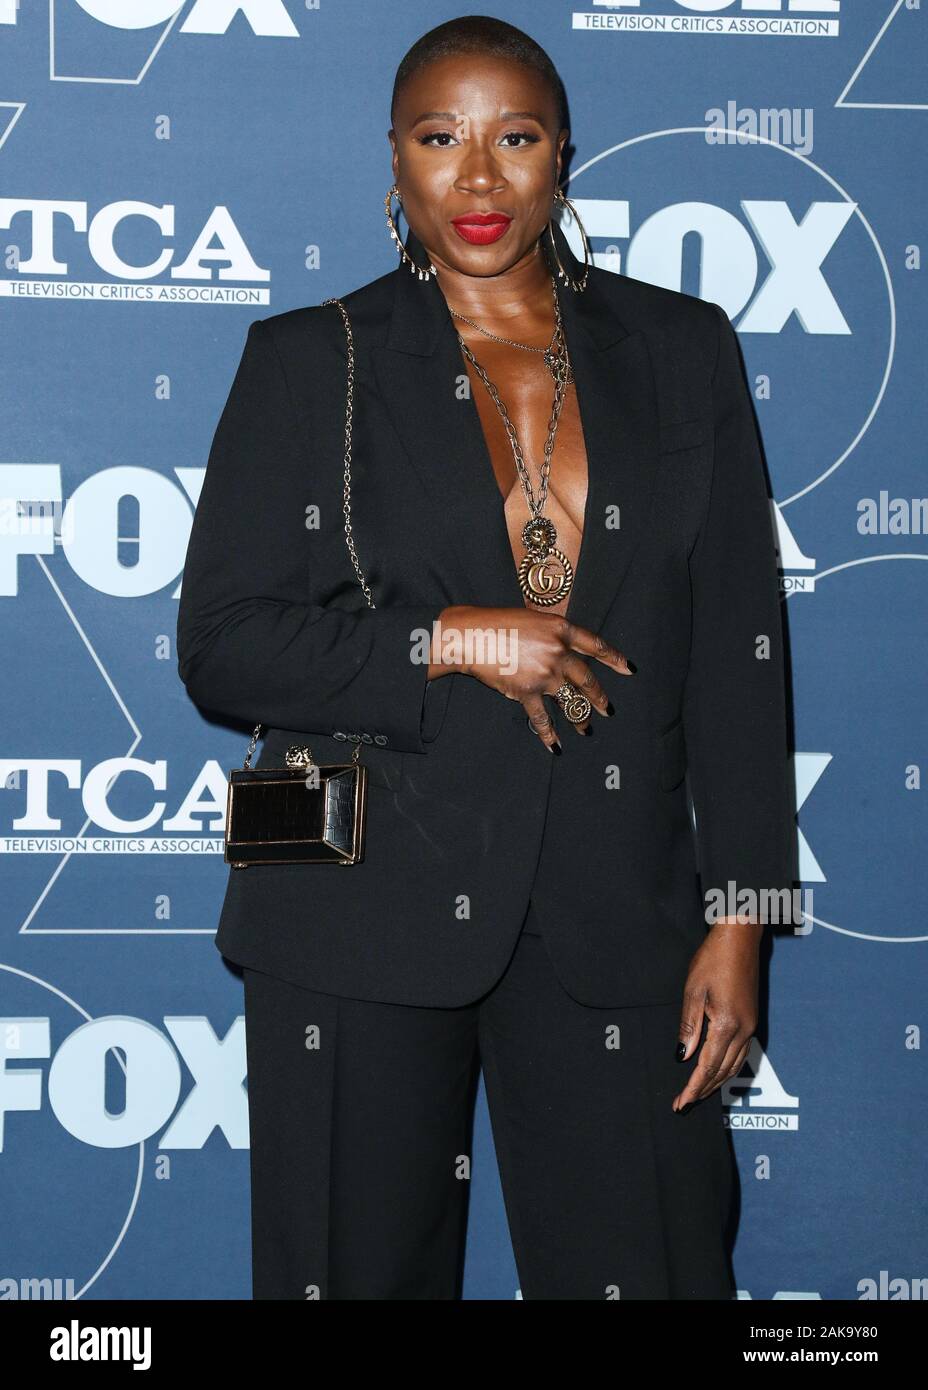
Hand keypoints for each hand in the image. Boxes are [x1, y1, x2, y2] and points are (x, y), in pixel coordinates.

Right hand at [428, 604, 635, 748]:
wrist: (471, 636)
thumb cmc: (497, 623)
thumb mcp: (532, 619)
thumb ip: (552, 635)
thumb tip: (564, 650)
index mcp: (561, 629)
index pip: (595, 645)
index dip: (614, 658)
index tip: (628, 669)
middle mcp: (558, 652)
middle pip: (587, 679)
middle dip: (599, 697)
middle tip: (608, 709)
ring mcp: (544, 674)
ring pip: (571, 701)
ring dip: (580, 718)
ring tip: (587, 729)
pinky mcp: (527, 691)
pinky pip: (542, 718)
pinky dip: (549, 734)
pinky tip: (556, 746)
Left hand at [671, 918, 761, 1111]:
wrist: (740, 939)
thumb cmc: (714, 959)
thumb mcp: (693, 991)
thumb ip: (688, 1027)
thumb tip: (682, 1055)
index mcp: (726, 1025)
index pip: (707, 1067)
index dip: (693, 1088)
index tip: (680, 1103)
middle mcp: (743, 1031)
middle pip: (722, 1071)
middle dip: (703, 1090)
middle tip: (685, 1104)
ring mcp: (750, 1026)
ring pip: (734, 1066)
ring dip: (716, 1083)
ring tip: (699, 1094)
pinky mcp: (752, 1020)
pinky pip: (741, 1054)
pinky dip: (727, 1069)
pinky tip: (718, 1072)